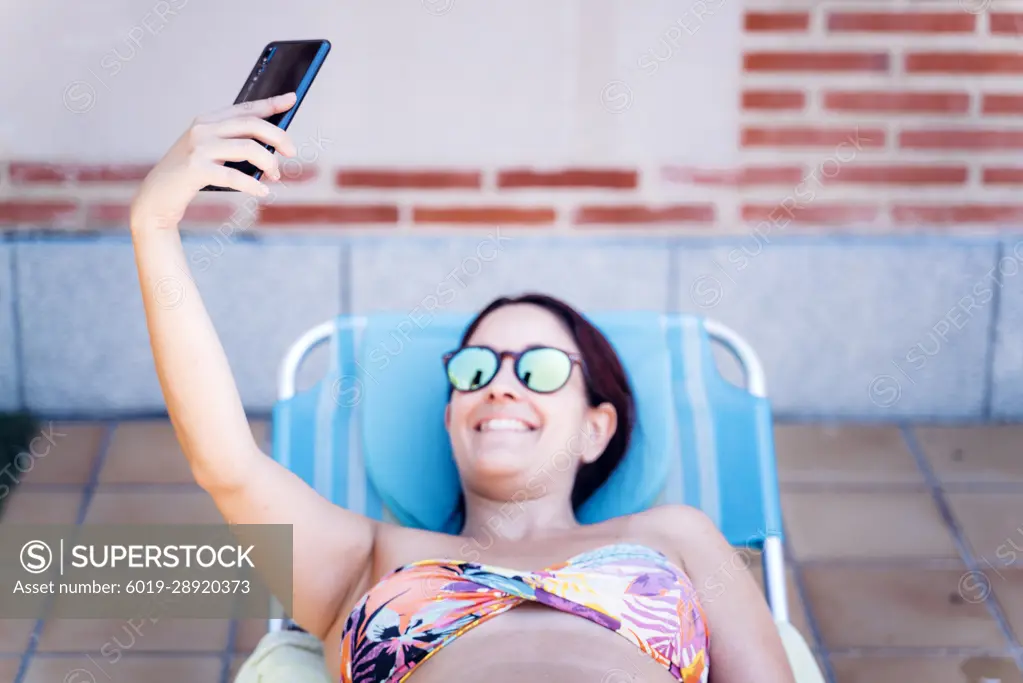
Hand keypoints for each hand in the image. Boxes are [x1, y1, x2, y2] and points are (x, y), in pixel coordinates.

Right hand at [130, 93, 298, 229]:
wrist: (157, 196)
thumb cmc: (190, 175)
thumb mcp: (211, 153)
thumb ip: (233, 144)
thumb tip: (273, 147)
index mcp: (207, 120)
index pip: (245, 108)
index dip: (270, 104)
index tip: (291, 99)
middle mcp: (203, 128)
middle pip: (251, 125)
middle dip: (278, 137)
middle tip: (292, 152)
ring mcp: (199, 147)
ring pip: (248, 147)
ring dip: (269, 163)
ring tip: (275, 176)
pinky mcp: (196, 169)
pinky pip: (235, 176)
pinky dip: (253, 185)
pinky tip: (263, 192)